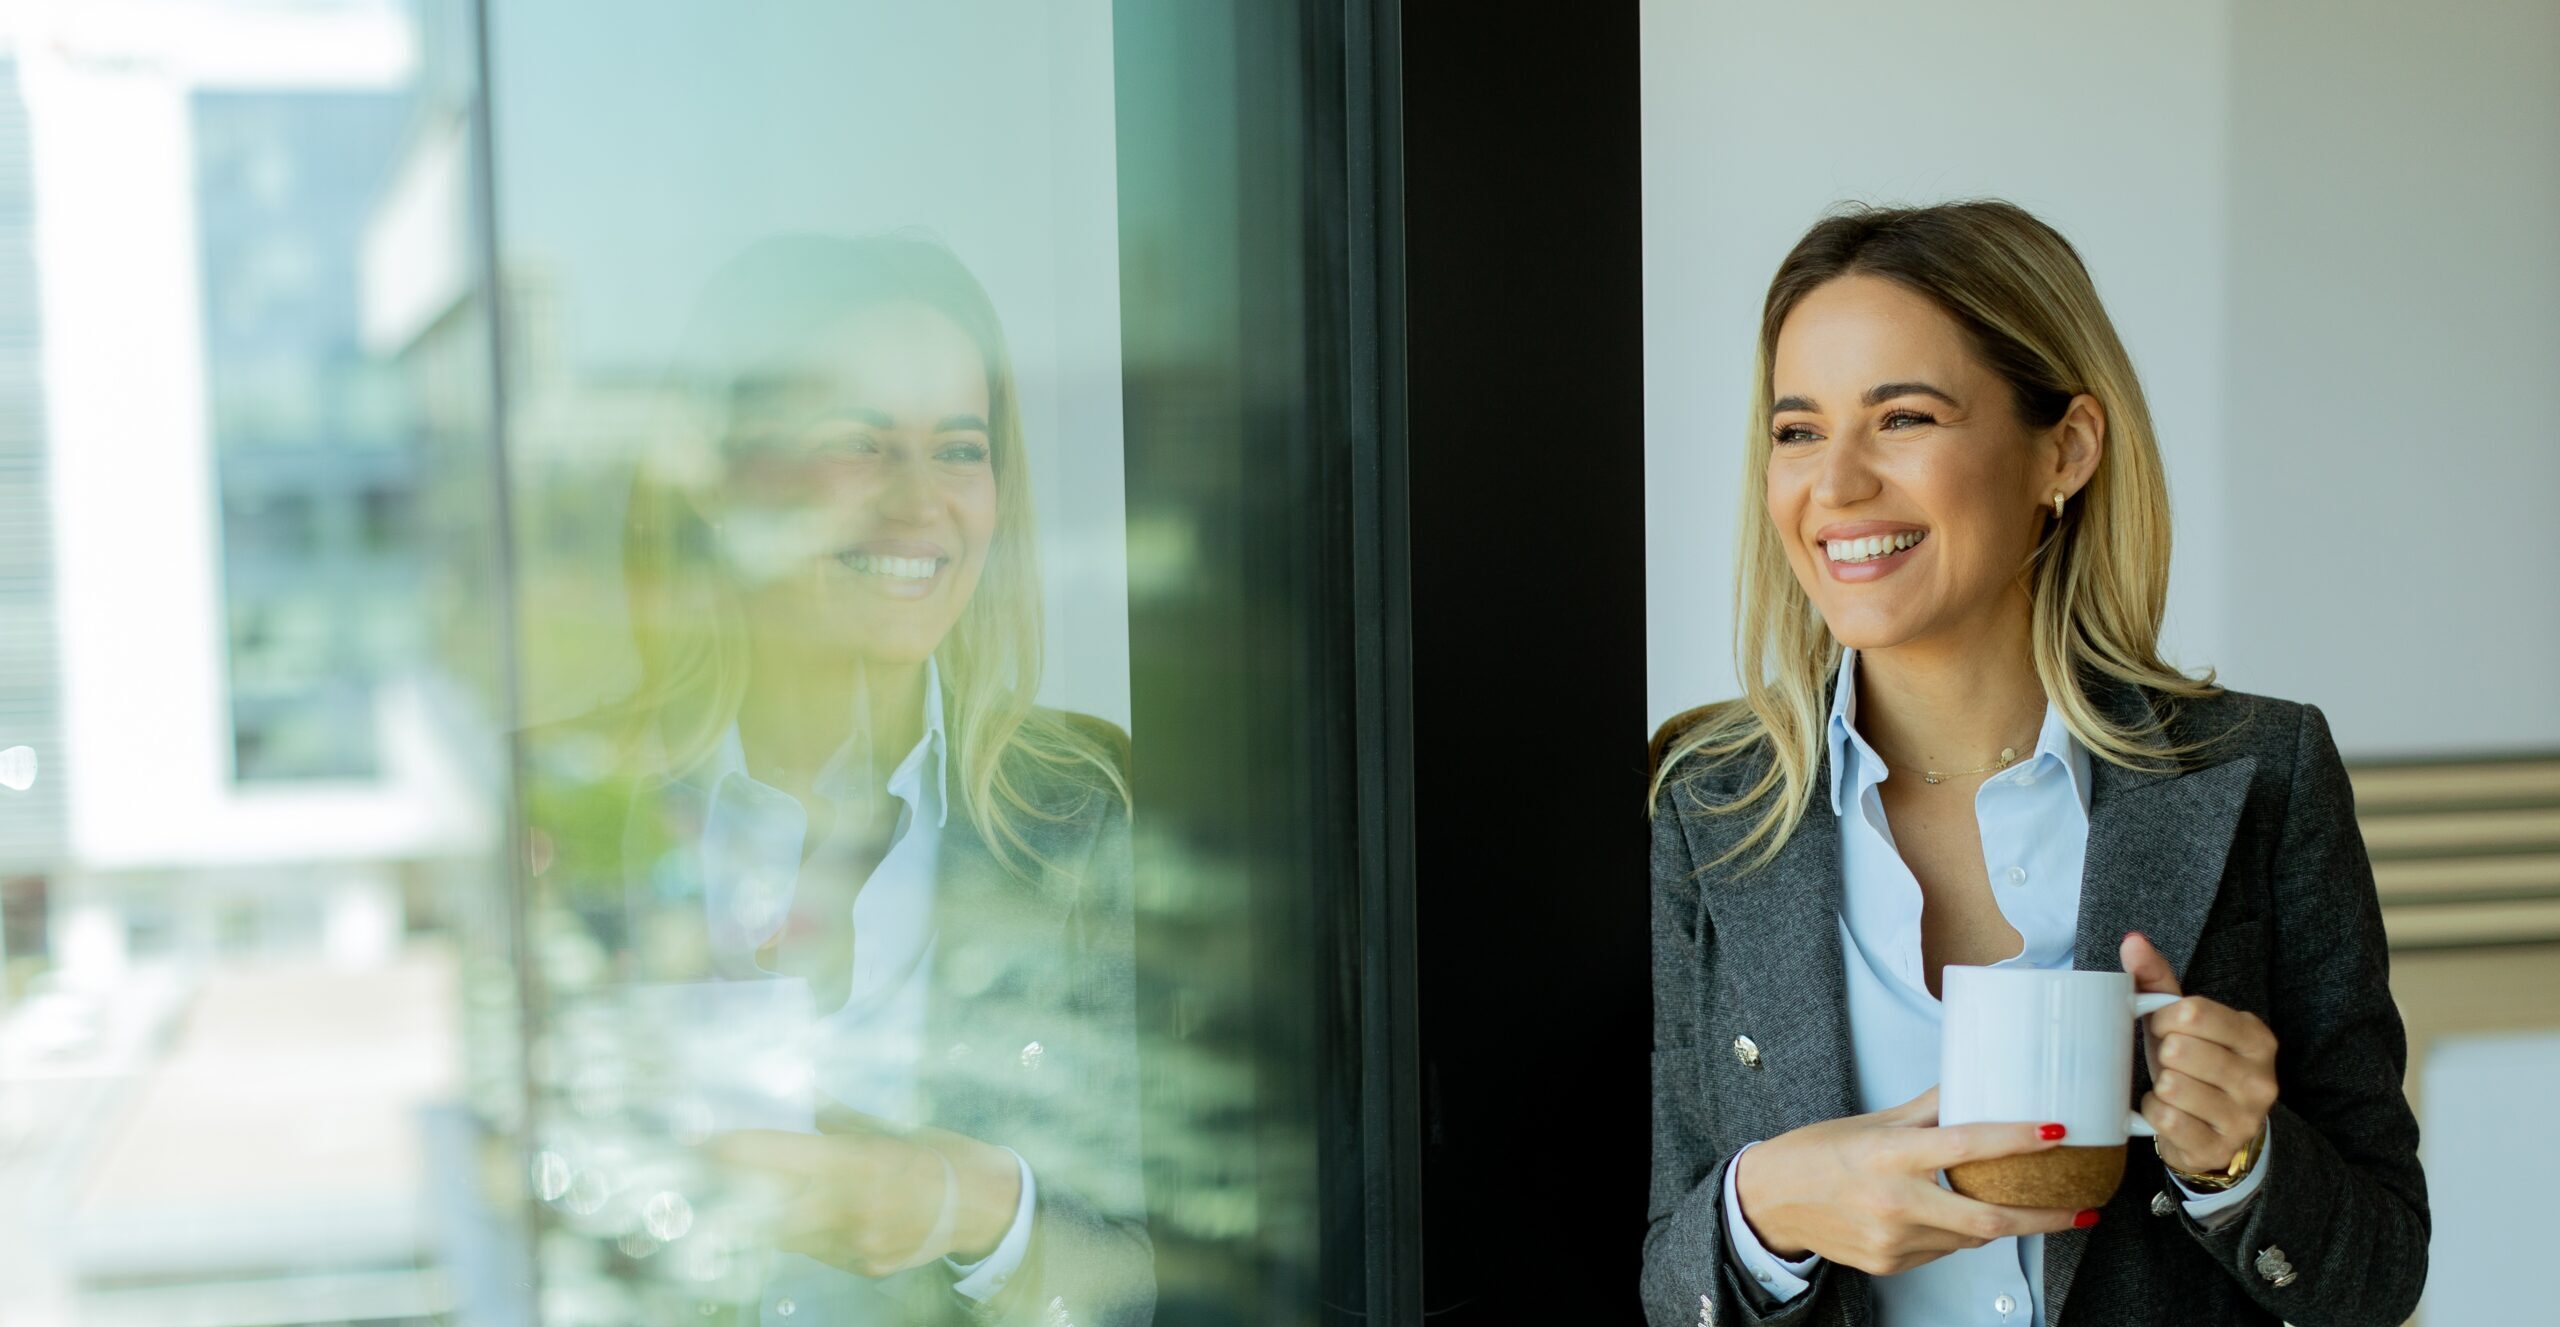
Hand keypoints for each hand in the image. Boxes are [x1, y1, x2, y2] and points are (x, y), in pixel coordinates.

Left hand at [709, 1104, 1023, 1276]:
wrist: (989, 1208)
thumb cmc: (941, 1154)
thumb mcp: (893, 1129)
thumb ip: (841, 1120)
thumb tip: (802, 1096)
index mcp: (860, 1162)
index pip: (780, 1155)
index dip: (732, 1148)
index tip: (695, 1139)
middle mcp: (852, 1208)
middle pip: (767, 1202)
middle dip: (730, 1186)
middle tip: (698, 1171)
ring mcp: (855, 1245)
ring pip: (783, 1233)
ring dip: (755, 1213)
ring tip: (732, 1194)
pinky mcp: (861, 1266)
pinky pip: (814, 1249)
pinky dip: (796, 1231)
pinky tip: (789, 1216)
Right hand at [1734, 1086, 2093, 1276]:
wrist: (1769, 1202)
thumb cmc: (1814, 1155)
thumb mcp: (1871, 1122)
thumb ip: (1928, 1110)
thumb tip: (1972, 1085)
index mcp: (1889, 1156)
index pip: (1965, 1146)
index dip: (2016, 1140)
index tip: (2054, 1132)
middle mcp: (1894, 1202)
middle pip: (1988, 1218)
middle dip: (2043, 1216)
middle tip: (2080, 1208)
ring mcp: (1894, 1240)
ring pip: (1969, 1236)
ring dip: (1998, 1221)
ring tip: (2024, 1205)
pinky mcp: (1892, 1264)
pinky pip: (1943, 1250)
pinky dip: (1957, 1233)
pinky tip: (1951, 1215)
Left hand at [2122, 931, 2279, 1177]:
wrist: (2215, 1131)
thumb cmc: (2193, 1064)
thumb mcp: (2179, 1020)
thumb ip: (2156, 979)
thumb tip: (2133, 940)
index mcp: (2256, 1038)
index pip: (2193, 1011)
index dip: (2164, 1018)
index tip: (2166, 1028)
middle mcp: (2261, 1079)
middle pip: (2180, 1050)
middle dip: (2162, 1054)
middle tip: (2171, 1063)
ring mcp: (2244, 1118)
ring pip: (2172, 1086)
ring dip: (2158, 1086)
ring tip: (2172, 1088)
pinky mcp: (2220, 1148)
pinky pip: (2166, 1121)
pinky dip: (2154, 1114)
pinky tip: (2168, 1112)